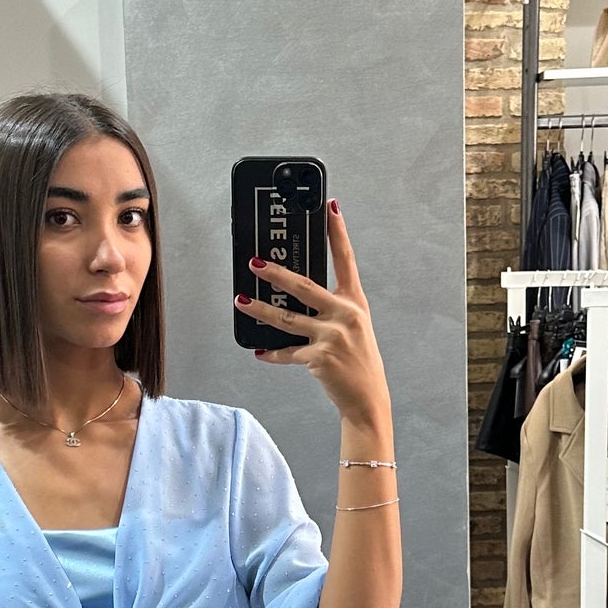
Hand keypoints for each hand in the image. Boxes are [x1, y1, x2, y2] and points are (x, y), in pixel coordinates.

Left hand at [235, 201, 390, 429]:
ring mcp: (332, 336)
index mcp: (355, 303)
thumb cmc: (359, 362)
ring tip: (240, 301)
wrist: (367, 399)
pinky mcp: (319, 357)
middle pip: (303, 285)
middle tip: (254, 262)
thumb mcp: (354, 328)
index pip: (345, 260)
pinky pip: (287, 352)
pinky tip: (259, 351)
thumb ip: (332, 310)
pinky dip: (272, 353)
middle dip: (275, 273)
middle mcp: (345, 314)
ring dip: (259, 309)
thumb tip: (296, 295)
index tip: (329, 208)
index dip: (338, 232)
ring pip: (286, 318)